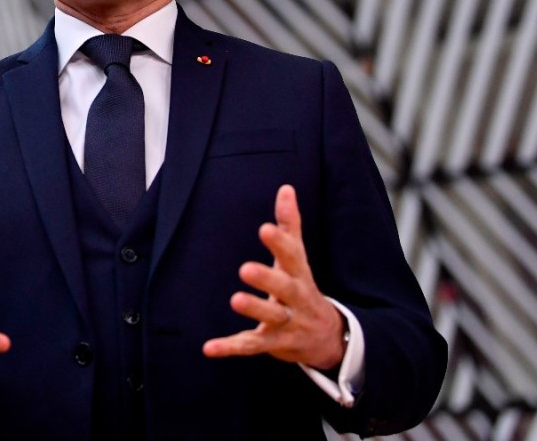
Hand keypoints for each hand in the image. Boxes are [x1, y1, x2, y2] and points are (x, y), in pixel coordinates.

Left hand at [202, 184, 346, 369]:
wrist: (328, 338)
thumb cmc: (303, 288)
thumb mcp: (298, 257)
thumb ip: (289, 224)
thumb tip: (285, 187)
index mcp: (299, 273)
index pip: (292, 256)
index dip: (280, 243)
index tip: (264, 228)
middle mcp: (296, 298)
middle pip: (285, 288)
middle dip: (268, 279)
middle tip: (245, 268)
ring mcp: (287, 323)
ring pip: (272, 316)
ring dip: (255, 309)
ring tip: (235, 299)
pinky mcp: (273, 343)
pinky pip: (251, 345)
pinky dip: (230, 347)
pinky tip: (208, 347)